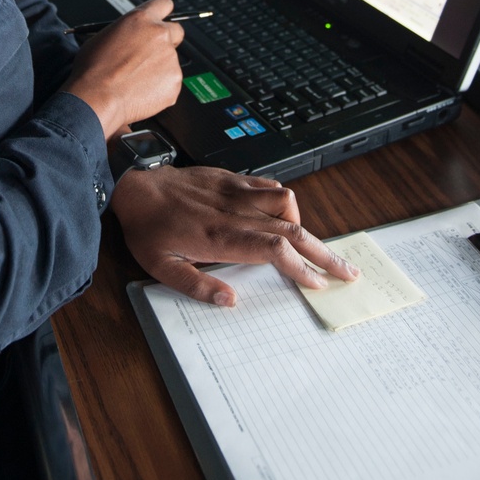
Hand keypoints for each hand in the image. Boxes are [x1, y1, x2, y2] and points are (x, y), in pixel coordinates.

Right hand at [62, 0, 183, 138]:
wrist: (96, 98)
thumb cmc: (93, 70)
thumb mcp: (104, 36)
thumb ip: (127, 32)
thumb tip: (133, 36)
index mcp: (141, 19)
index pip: (164, 4)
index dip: (162, 14)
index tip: (161, 21)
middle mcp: (160, 34)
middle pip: (176, 31)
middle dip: (167, 40)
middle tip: (150, 54)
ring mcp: (170, 58)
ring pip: (171, 60)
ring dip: (159, 67)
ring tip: (136, 79)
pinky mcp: (174, 80)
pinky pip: (171, 81)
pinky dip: (160, 87)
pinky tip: (141, 91)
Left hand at [110, 166, 359, 304]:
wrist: (133, 184)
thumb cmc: (146, 228)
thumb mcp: (159, 267)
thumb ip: (195, 286)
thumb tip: (230, 301)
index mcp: (219, 237)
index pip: (274, 250)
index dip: (301, 267)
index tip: (318, 283)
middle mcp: (234, 212)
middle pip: (291, 229)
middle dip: (322, 252)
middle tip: (346, 270)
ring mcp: (235, 191)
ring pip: (286, 202)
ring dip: (303, 225)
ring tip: (306, 246)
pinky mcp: (232, 178)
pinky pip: (269, 185)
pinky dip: (284, 202)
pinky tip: (283, 216)